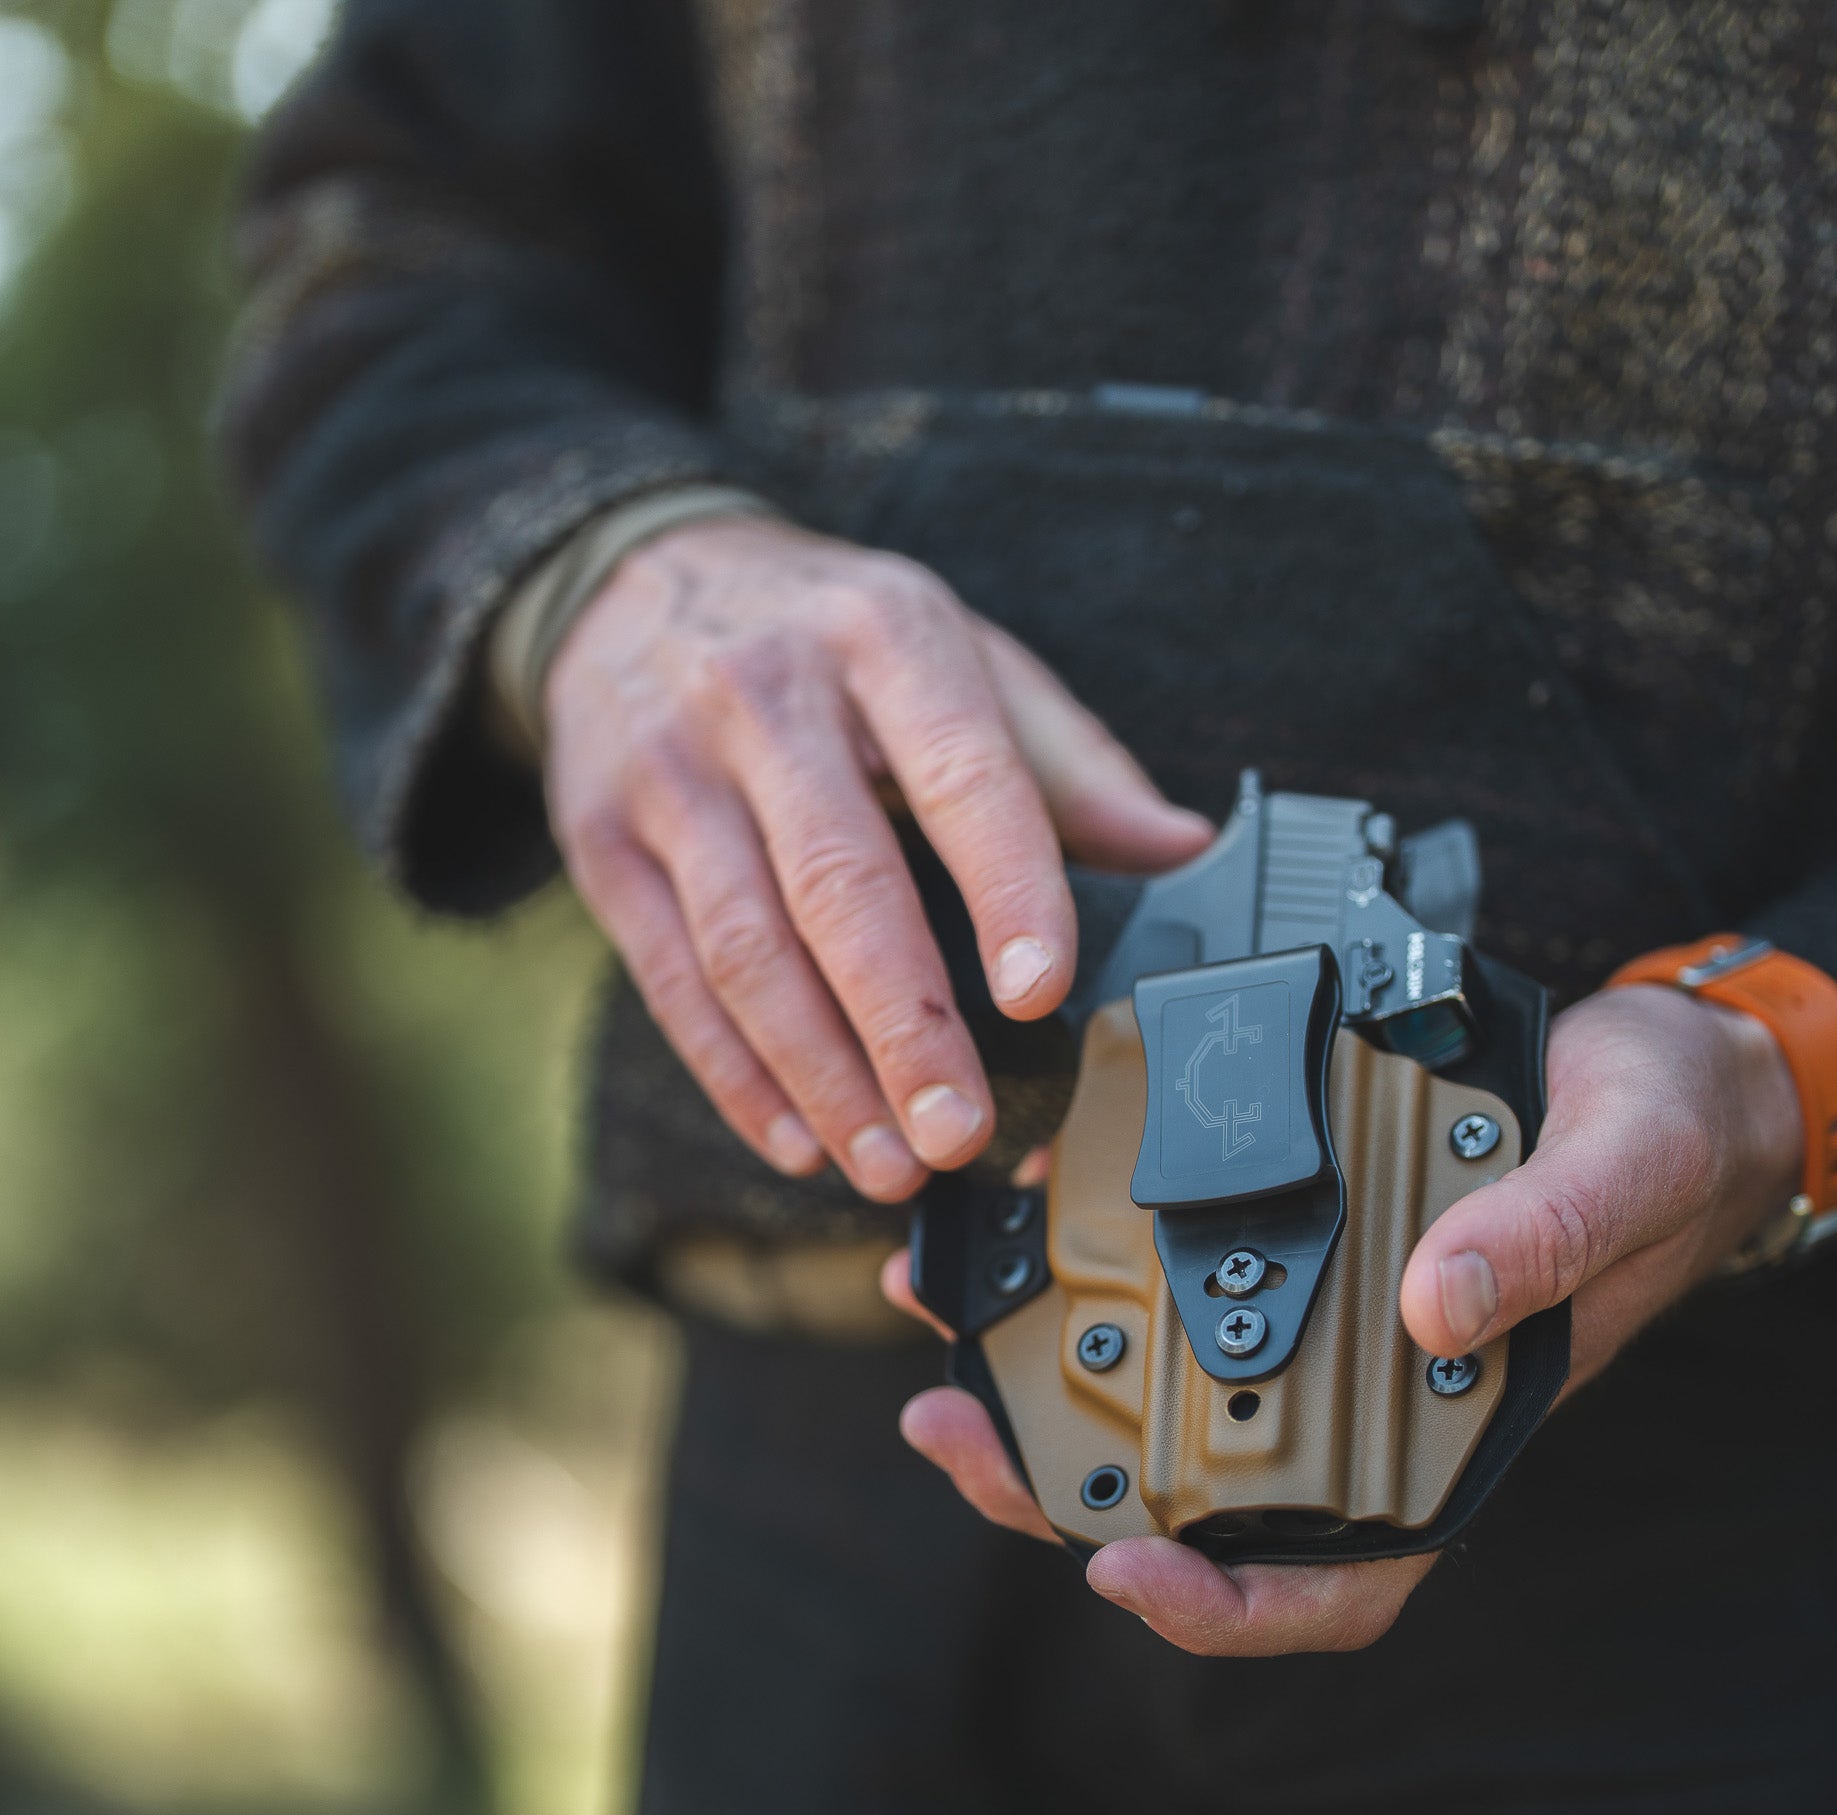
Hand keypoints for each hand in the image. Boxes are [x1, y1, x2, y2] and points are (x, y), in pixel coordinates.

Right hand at [544, 518, 1212, 1200]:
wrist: (635, 578)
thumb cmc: (832, 634)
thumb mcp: (959, 651)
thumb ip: (1068, 762)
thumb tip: (1182, 848)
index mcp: (885, 639)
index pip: (960, 772)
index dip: (1007, 888)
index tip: (1041, 996)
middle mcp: (766, 697)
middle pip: (838, 883)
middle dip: (903, 1026)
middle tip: (958, 1134)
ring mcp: (669, 769)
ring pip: (744, 947)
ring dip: (819, 1075)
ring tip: (886, 1162)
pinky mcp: (602, 837)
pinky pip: (668, 975)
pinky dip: (733, 1073)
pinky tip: (794, 1139)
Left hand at [887, 982, 1805, 1654]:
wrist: (1680, 1067)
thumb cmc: (1673, 1138)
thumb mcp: (1629, 1165)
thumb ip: (1547, 1235)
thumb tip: (1434, 1304)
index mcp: (1463, 1426)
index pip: (1342, 1577)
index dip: (1227, 1607)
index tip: (1124, 1571)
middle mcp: (1380, 1393)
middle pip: (1209, 1497)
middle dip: (1067, 1489)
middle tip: (953, 1434)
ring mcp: (1332, 1322)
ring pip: (1174, 1395)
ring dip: (1050, 1384)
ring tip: (944, 1333)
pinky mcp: (1304, 1240)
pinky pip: (1188, 1282)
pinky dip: (1100, 1269)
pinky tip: (1030, 1221)